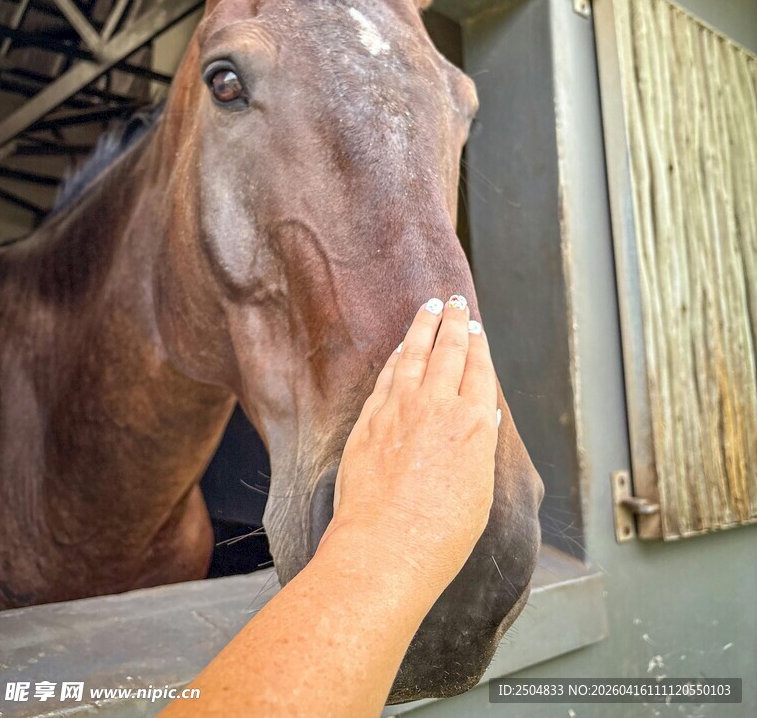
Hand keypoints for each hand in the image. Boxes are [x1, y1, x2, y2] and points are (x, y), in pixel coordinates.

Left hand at [322, 296, 499, 593]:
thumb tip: (480, 414)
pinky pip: (388, 374)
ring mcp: (400, 408)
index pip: (478, 369)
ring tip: (429, 306)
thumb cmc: (440, 535)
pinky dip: (398, 354)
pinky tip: (401, 346)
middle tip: (456, 301)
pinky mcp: (370, 418)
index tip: (476, 327)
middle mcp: (438, 406)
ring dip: (423, 326)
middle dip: (454, 321)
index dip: (477, 344)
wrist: (386, 548)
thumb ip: (479, 446)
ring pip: (414, 352)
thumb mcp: (479, 491)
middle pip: (448, 350)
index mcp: (473, 424)